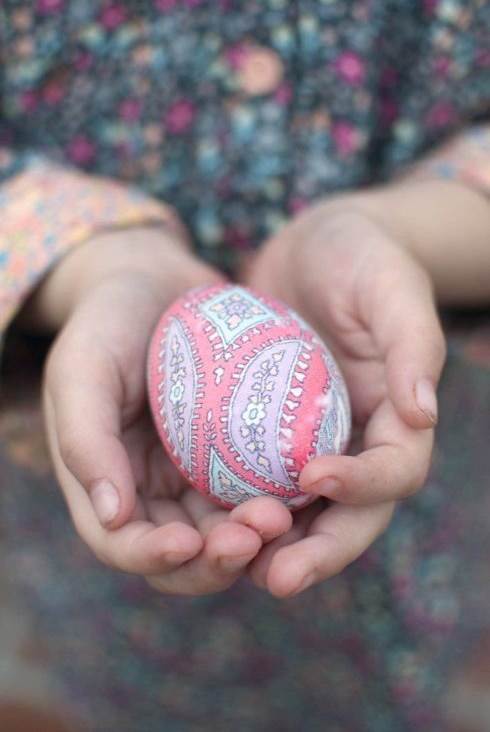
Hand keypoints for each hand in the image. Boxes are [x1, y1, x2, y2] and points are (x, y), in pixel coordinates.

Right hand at [40, 227, 291, 594]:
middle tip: (254, 532)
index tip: (189, 542)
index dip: (152, 556)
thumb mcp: (82, 368)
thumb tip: (113, 515)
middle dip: (217, 558)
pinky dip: (281, 499)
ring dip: (256, 538)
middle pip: (185, 555)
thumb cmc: (109, 320)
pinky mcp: (238, 453)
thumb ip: (85, 439)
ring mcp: (198, 475)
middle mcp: (154, 490)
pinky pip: (261, 487)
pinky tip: (305, 487)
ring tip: (282, 514)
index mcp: (106, 481)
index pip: (123, 543)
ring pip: (230, 530)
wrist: (157, 281)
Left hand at [242, 197, 445, 596]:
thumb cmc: (362, 257)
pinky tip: (202, 523)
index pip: (394, 471)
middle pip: (348, 516)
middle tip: (276, 576)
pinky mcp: (269, 436)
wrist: (315, 246)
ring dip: (272, 546)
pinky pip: (255, 482)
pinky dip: (236, 508)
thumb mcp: (391, 286)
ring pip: (300, 515)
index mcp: (398, 418)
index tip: (315, 475)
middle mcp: (358, 443)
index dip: (364, 485)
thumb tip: (423, 413)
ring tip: (231, 564)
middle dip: (317, 551)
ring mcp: (313, 443)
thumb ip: (413, 343)